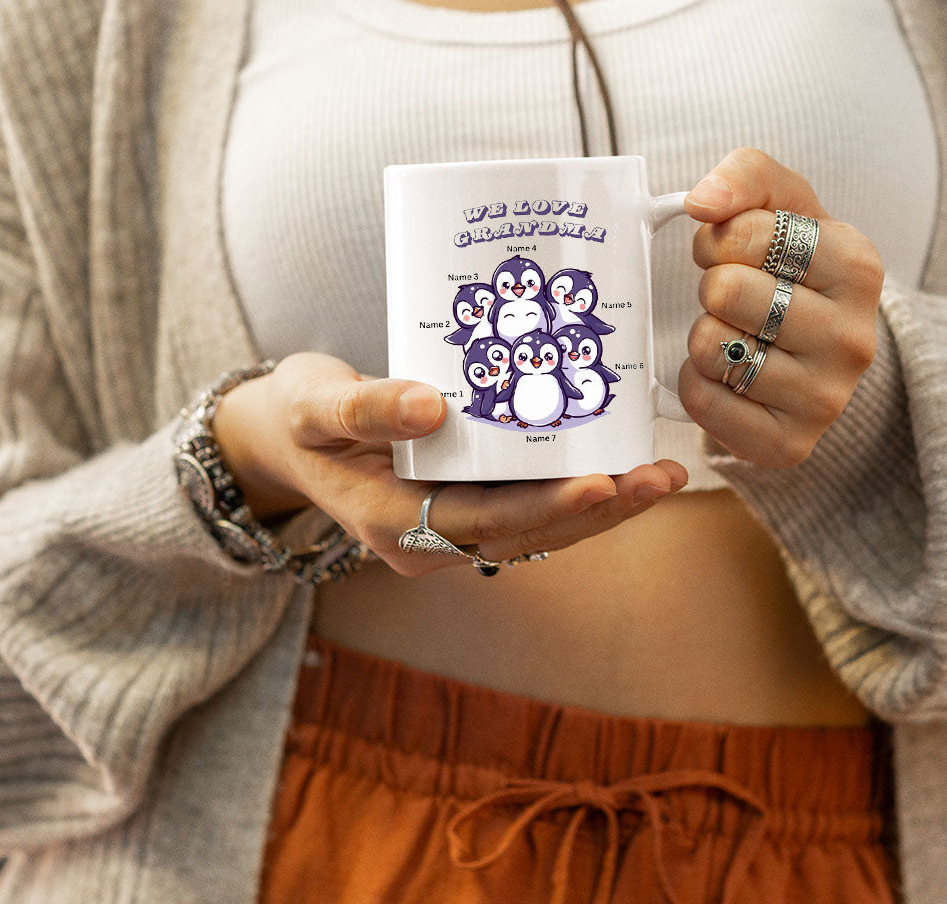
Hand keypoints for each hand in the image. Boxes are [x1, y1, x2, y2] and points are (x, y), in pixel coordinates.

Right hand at [213, 352, 687, 575]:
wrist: (282, 437)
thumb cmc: (296, 417)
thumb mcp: (312, 406)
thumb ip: (363, 408)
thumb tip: (432, 409)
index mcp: (393, 523)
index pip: (485, 522)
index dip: (548, 506)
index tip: (603, 480)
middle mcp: (429, 539)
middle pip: (528, 532)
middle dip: (601, 508)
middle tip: (663, 476)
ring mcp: (448, 526)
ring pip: (537, 525)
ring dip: (602, 504)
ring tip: (662, 472)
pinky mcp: (463, 502)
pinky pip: (527, 503)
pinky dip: (573, 486)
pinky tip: (617, 458)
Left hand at [680, 148, 883, 467]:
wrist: (819, 351)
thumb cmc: (793, 267)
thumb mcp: (782, 205)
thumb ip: (745, 176)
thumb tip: (702, 201)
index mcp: (858, 266)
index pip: (748, 233)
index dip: (720, 237)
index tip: (736, 251)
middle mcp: (854, 338)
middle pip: (726, 292)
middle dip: (712, 286)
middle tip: (733, 296)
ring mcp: (827, 398)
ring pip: (712, 348)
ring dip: (704, 335)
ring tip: (736, 334)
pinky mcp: (790, 444)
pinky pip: (704, 403)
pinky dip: (697, 383)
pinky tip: (728, 374)